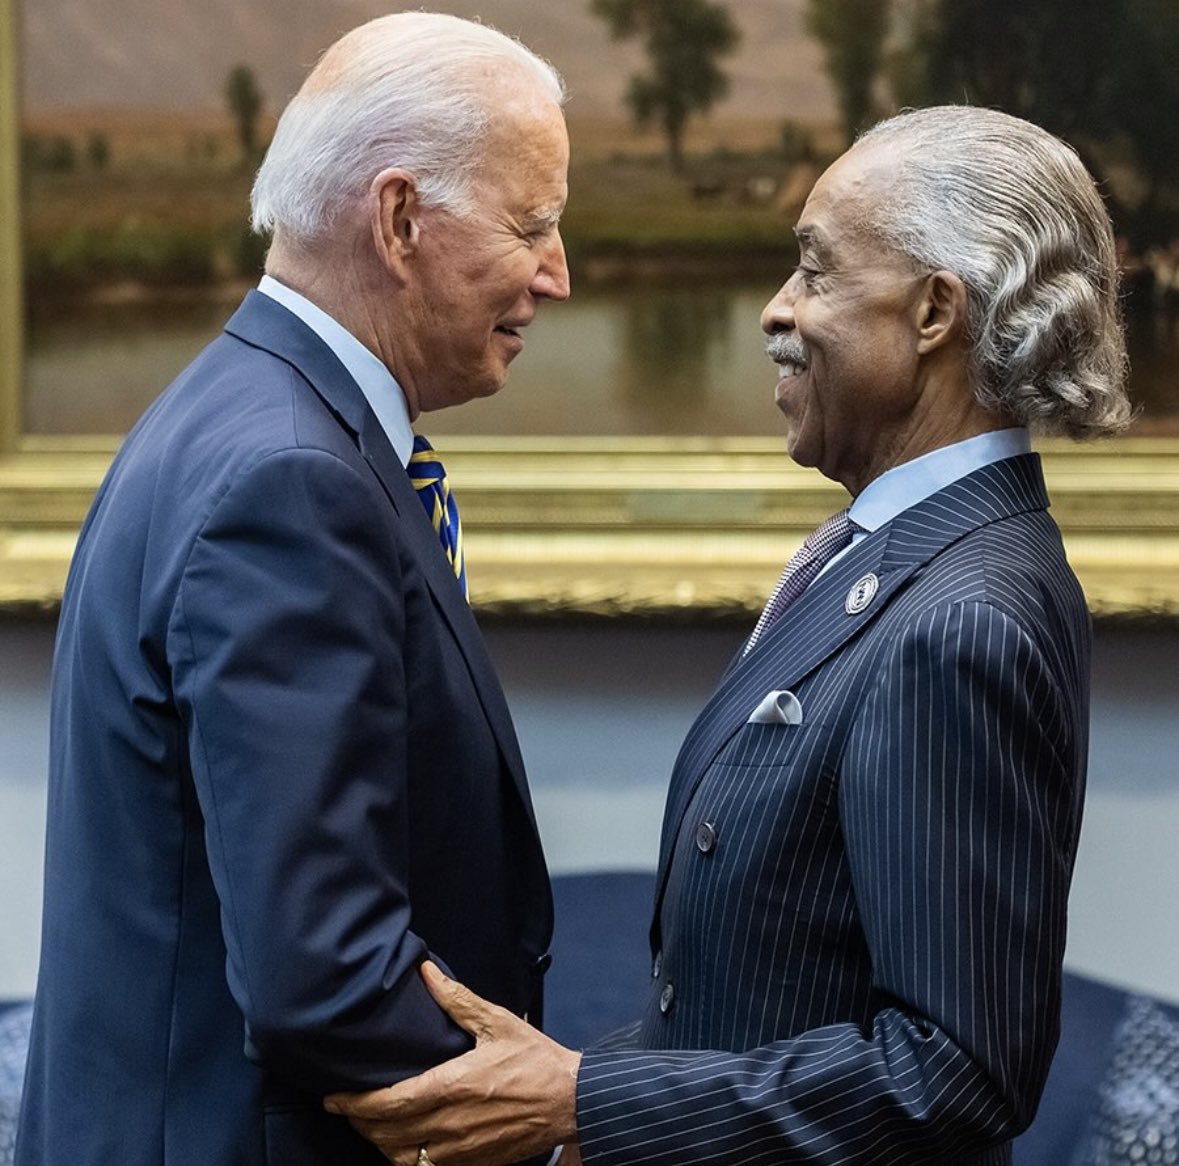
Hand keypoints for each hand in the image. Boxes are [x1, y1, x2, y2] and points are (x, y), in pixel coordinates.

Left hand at [324, 961, 581, 1165]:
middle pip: (386, 1136)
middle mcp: (450, 1124)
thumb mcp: (497, 1022)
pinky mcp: (474, 1164)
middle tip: (347, 1108)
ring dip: (380, 1144)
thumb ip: (456, 999)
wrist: (570, 1101)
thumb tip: (426, 973)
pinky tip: (405, 1143)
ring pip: (402, 1159)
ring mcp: (461, 1150)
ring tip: (371, 1125)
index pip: (388, 1104)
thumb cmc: (536, 1059)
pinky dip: (407, 1159)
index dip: (354, 1105)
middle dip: (360, 1124)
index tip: (333, 1098)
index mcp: (452, 1086)